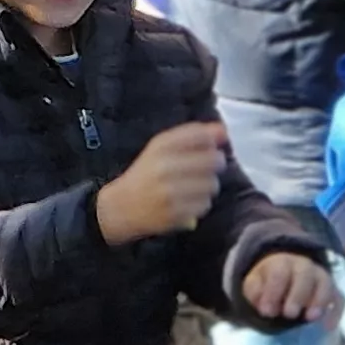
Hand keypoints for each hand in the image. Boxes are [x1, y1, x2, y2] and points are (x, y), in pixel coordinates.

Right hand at [93, 120, 227, 243]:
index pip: (201, 135)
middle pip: (213, 160)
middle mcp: (164, 166)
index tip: (210, 147)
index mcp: (160, 146)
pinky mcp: (175, 213)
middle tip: (203, 169)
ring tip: (192, 187)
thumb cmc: (146, 174)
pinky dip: (201, 203)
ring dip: (208, 185)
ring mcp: (170, 192)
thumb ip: (193, 136)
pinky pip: (205, 204)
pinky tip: (187, 201)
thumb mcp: (162, 148)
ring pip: (212, 184)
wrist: (121, 207)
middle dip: (214, 164)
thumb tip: (223, 131)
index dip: (212, 141)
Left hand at [240, 250, 341, 324]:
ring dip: (319, 300)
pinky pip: (339, 298)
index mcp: (282, 263)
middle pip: (305, 275)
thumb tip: (265, 306)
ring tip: (310, 318)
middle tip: (289, 314)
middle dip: (297, 295)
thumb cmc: (268, 282)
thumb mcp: (254, 284)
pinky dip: (336, 311)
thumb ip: (255, 292)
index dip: (273, 292)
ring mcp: (320, 277)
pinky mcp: (332, 291)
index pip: (279, 272)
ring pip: (325, 283)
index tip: (266, 312)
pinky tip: (328, 326)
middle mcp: (304, 267)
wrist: (284, 273)